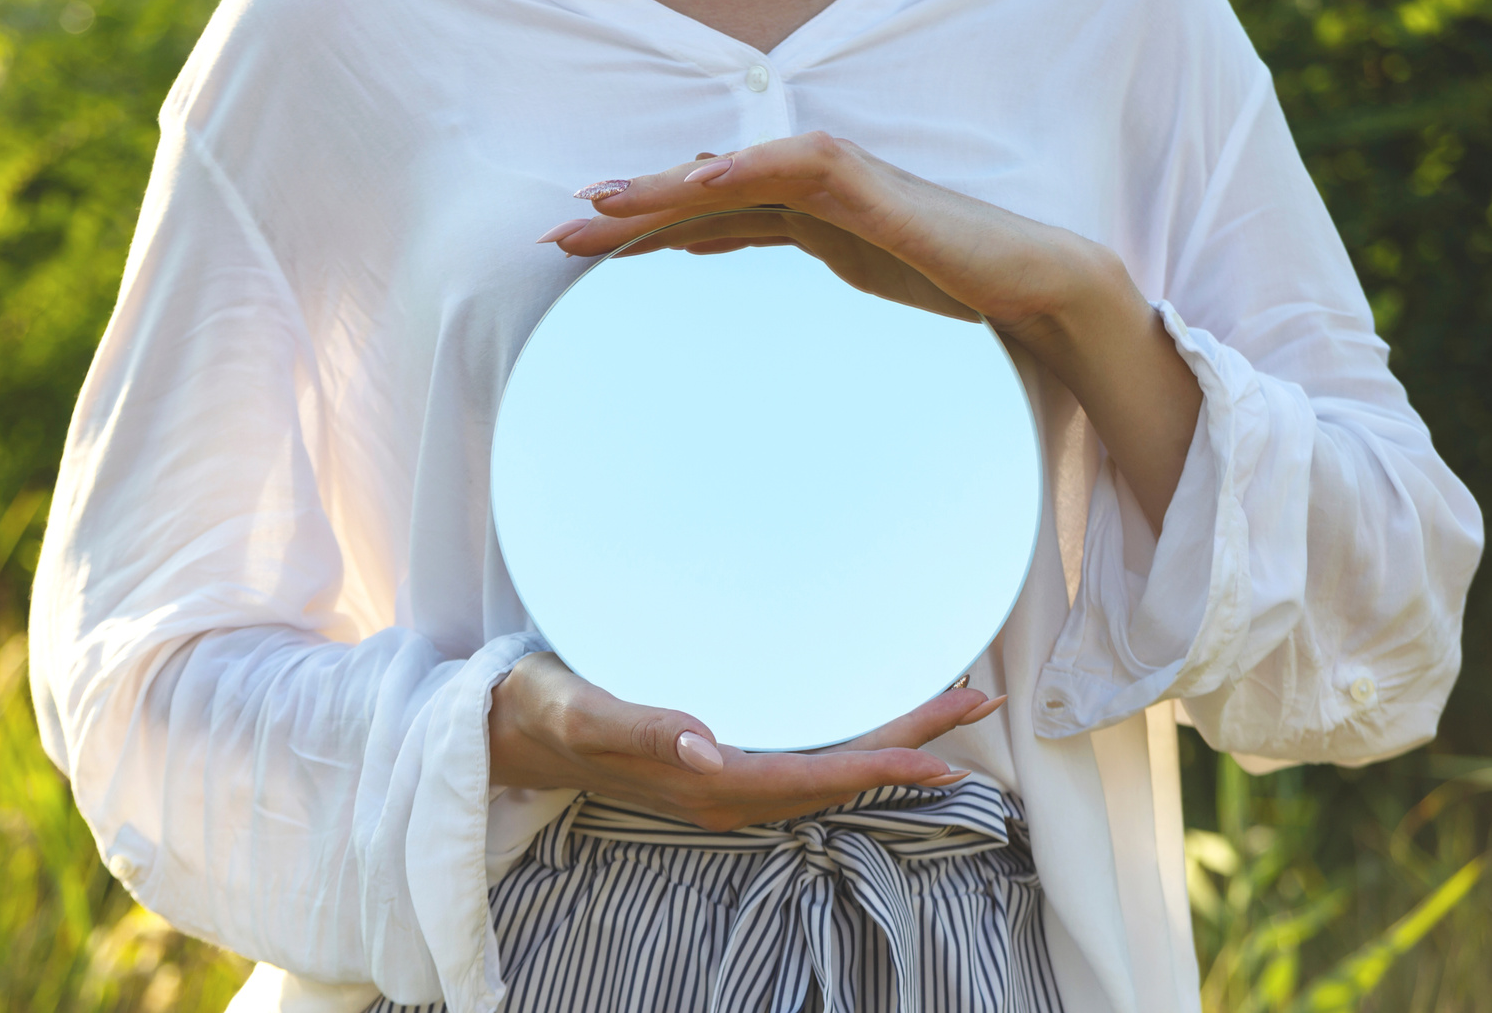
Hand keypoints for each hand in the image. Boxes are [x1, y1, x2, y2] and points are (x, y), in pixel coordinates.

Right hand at [488, 651, 1005, 831]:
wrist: (515, 728)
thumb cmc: (548, 711)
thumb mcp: (585, 711)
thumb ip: (643, 728)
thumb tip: (711, 748)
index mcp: (707, 784)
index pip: (813, 779)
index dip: (881, 769)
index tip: (943, 759)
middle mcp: (729, 790)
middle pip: (837, 775)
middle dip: (909, 746)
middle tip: (976, 701)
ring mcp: (727, 779)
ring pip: (826, 766)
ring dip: (887, 740)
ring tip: (945, 706)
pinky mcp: (721, 762)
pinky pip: (803, 755)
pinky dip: (848, 737)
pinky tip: (867, 713)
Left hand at [538, 135, 1121, 339]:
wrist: (1030, 283)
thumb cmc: (945, 277)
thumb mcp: (845, 272)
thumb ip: (780, 250)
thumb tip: (709, 246)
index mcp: (801, 216)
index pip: (704, 217)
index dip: (639, 230)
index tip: (577, 252)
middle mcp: (811, 191)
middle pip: (704, 195)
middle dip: (630, 213)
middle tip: (557, 236)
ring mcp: (843, 187)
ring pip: (738, 177)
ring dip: (670, 189)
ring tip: (604, 204)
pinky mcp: (876, 193)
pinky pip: (804, 173)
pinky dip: (753, 171)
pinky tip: (704, 181)